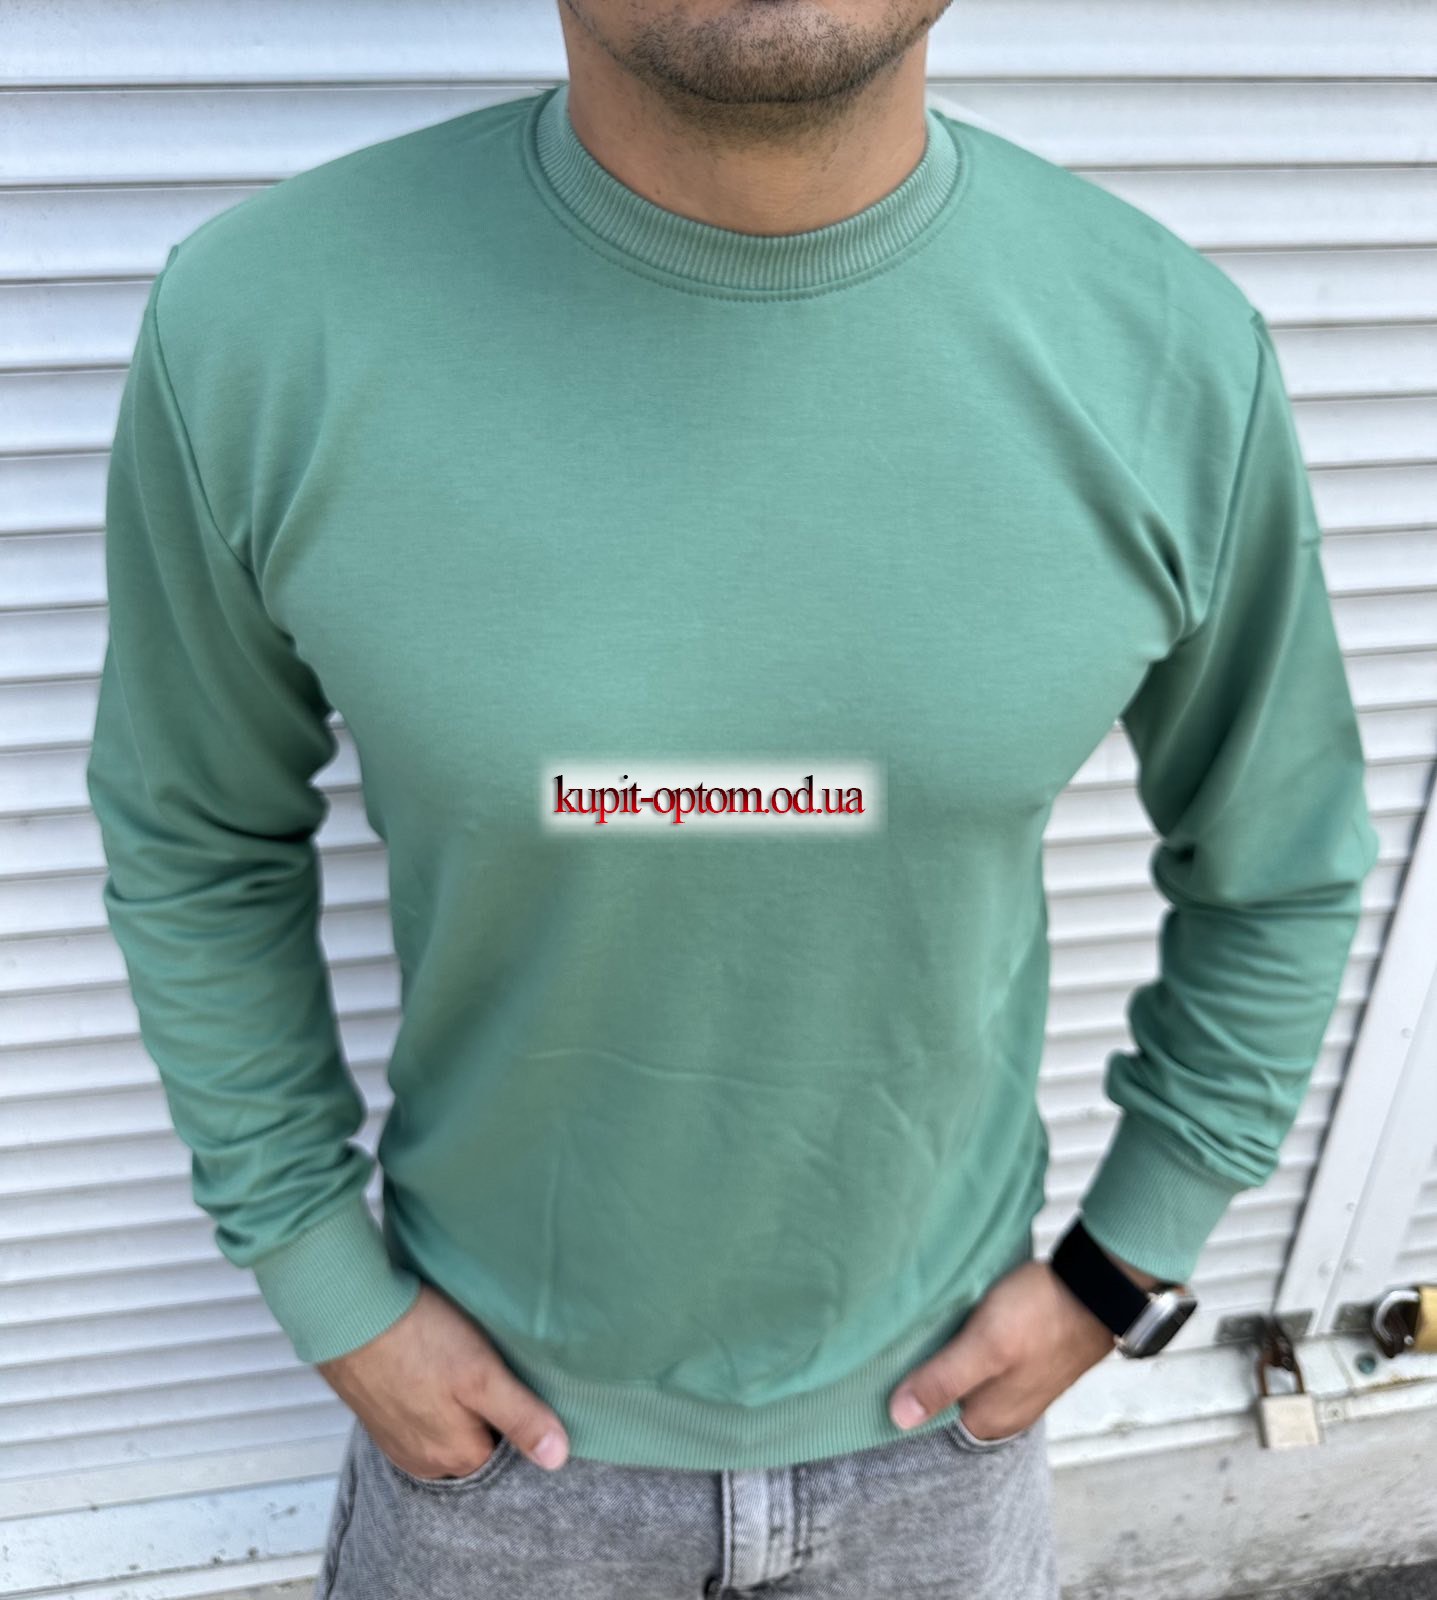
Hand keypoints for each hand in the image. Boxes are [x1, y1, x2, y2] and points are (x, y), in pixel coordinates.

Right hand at [316, 1282, 569, 1476]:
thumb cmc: (419, 1339)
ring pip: (447, 1428)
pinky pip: (419, 1415)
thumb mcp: (483, 1375)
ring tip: (460, 1362)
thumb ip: (521, 1418)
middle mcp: (425, 1461)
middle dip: (488, 1411)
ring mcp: (398, 1440)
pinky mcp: (380, 1416)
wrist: (349, 1314)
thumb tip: (557, 1458)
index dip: (519, 1416)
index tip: (517, 1382)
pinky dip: (430, 1395)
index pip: (508, 1452)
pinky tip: (432, 1364)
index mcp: (456, 1457)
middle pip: (477, 1441)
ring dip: (458, 1403)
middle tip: (491, 1366)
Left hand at [887, 1260, 1117, 1438]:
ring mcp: (1016, 1382)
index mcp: (991, 1419)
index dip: (904, 1395)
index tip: (875, 1370)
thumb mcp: (986, 1346)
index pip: (931, 1419)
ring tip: (912, 1328)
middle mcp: (1003, 1409)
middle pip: (947, 1396)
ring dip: (943, 1354)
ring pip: (964, 1374)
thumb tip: (898, 1417)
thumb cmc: (1042, 1315)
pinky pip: (982, 1357)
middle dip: (922, 1372)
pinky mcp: (1023, 1355)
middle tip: (888, 1342)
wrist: (1098, 1287)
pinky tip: (950, 1320)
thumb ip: (944, 1380)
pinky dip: (964, 1342)